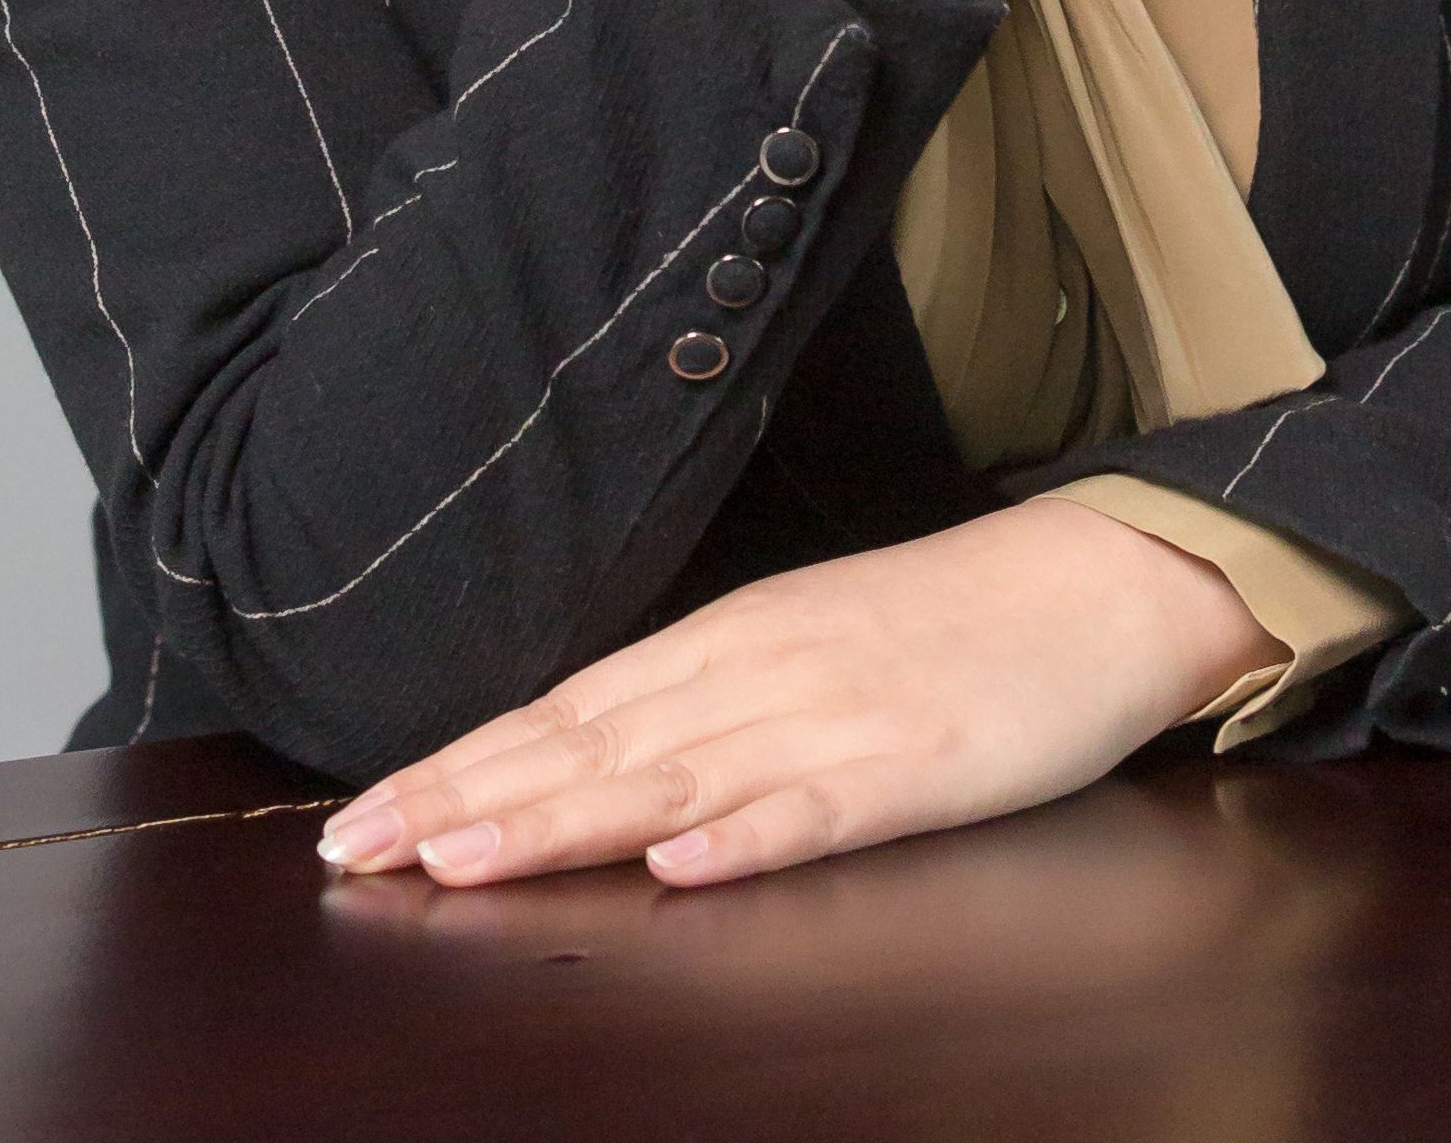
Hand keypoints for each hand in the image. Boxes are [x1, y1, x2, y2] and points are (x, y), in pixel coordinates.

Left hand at [312, 499, 1273, 891]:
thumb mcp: (801, 647)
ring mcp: (834, 720)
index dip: (456, 764)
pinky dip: (747, 839)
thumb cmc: (944, 625)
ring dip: (561, 819)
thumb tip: (582, 759)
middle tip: (354, 851)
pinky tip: (681, 868)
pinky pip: (820, 809)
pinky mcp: (917, 768)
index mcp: (723, 643)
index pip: (561, 713)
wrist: (1096, 581)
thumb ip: (701, 705)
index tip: (356, 819)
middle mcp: (756, 673)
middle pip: (586, 745)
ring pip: (672, 778)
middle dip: (464, 796)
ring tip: (461, 858)